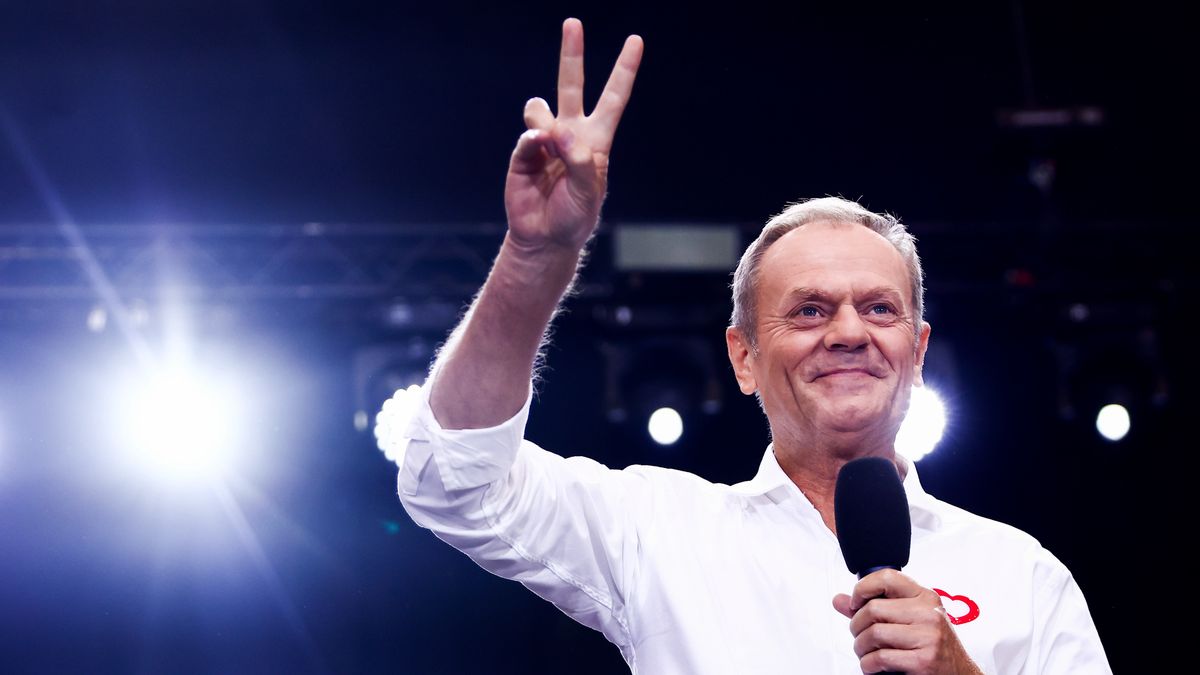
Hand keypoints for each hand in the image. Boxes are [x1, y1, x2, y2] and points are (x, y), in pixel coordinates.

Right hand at [503, 18, 642, 253]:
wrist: (544, 237)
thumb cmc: (574, 216)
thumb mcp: (588, 191)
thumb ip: (578, 159)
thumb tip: (555, 130)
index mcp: (596, 140)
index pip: (613, 99)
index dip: (624, 70)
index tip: (636, 41)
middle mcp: (571, 134)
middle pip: (571, 85)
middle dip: (571, 54)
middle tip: (573, 23)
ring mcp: (545, 141)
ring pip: (539, 109)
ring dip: (544, 122)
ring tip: (549, 147)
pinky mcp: (523, 152)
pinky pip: (526, 135)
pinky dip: (532, 143)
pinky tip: (536, 154)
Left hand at [832, 569, 982, 674]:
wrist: (959, 674)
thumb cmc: (931, 646)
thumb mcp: (909, 620)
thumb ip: (874, 608)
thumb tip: (839, 600)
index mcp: (926, 597)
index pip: (887, 577)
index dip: (863, 588)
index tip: (855, 603)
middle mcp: (929, 613)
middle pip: (873, 609)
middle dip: (856, 626)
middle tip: (859, 635)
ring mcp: (928, 637)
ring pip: (874, 634)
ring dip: (861, 647)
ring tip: (865, 652)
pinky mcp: (923, 661)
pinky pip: (880, 658)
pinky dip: (867, 664)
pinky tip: (872, 665)